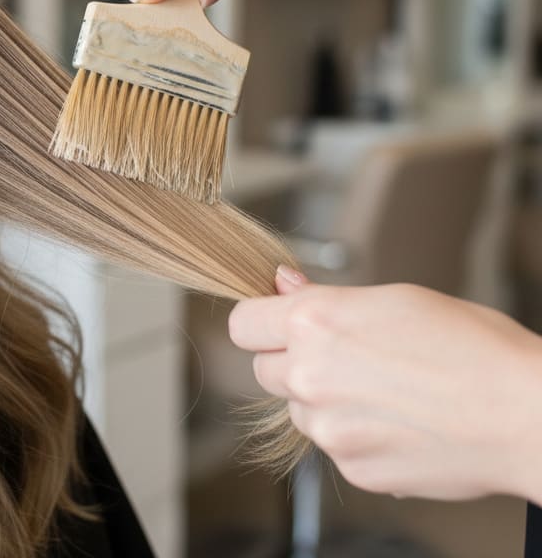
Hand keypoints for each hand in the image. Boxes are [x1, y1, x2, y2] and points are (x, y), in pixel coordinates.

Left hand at [228, 267, 541, 503]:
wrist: (526, 415)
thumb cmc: (470, 346)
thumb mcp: (392, 299)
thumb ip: (323, 299)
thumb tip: (282, 286)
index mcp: (314, 324)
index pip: (241, 323)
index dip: (260, 320)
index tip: (275, 321)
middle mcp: (309, 377)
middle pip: (263, 368)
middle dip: (290, 360)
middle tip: (341, 354)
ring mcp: (329, 429)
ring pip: (298, 409)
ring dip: (322, 400)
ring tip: (382, 388)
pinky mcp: (354, 468)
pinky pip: (333, 445)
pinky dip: (354, 434)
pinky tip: (398, 420)